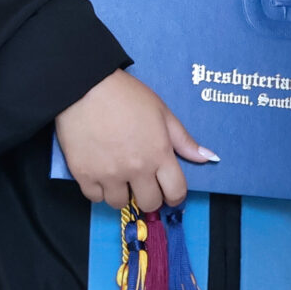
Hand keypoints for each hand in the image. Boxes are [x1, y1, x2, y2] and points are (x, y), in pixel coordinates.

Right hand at [54, 69, 217, 211]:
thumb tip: (207, 157)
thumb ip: (183, 139)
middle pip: (149, 203)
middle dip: (149, 196)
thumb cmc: (125, 95)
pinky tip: (100, 173)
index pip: (176, 192)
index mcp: (158, 153)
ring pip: (120, 204)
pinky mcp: (84, 174)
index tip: (169, 192)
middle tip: (142, 183)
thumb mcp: (161, 111)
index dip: (175, 196)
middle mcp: (136, 168)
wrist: (84, 85)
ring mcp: (109, 174)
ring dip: (122, 193)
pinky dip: (98, 190)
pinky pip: (95, 198)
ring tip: (118, 175)